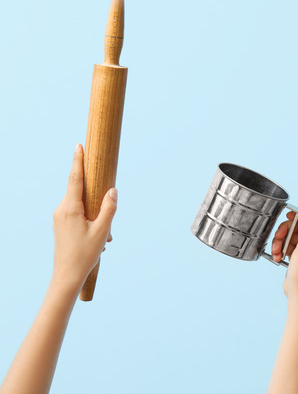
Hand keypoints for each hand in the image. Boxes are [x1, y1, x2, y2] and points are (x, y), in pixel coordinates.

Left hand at [51, 144, 116, 290]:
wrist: (66, 276)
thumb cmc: (85, 255)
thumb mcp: (102, 231)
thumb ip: (109, 208)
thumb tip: (113, 190)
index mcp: (70, 209)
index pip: (74, 179)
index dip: (77, 161)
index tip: (79, 146)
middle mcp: (61, 210)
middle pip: (80, 192)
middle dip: (97, 198)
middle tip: (105, 216)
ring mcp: (59, 217)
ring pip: (81, 205)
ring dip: (96, 214)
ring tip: (104, 238)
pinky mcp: (61, 225)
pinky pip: (77, 213)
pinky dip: (90, 220)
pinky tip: (98, 240)